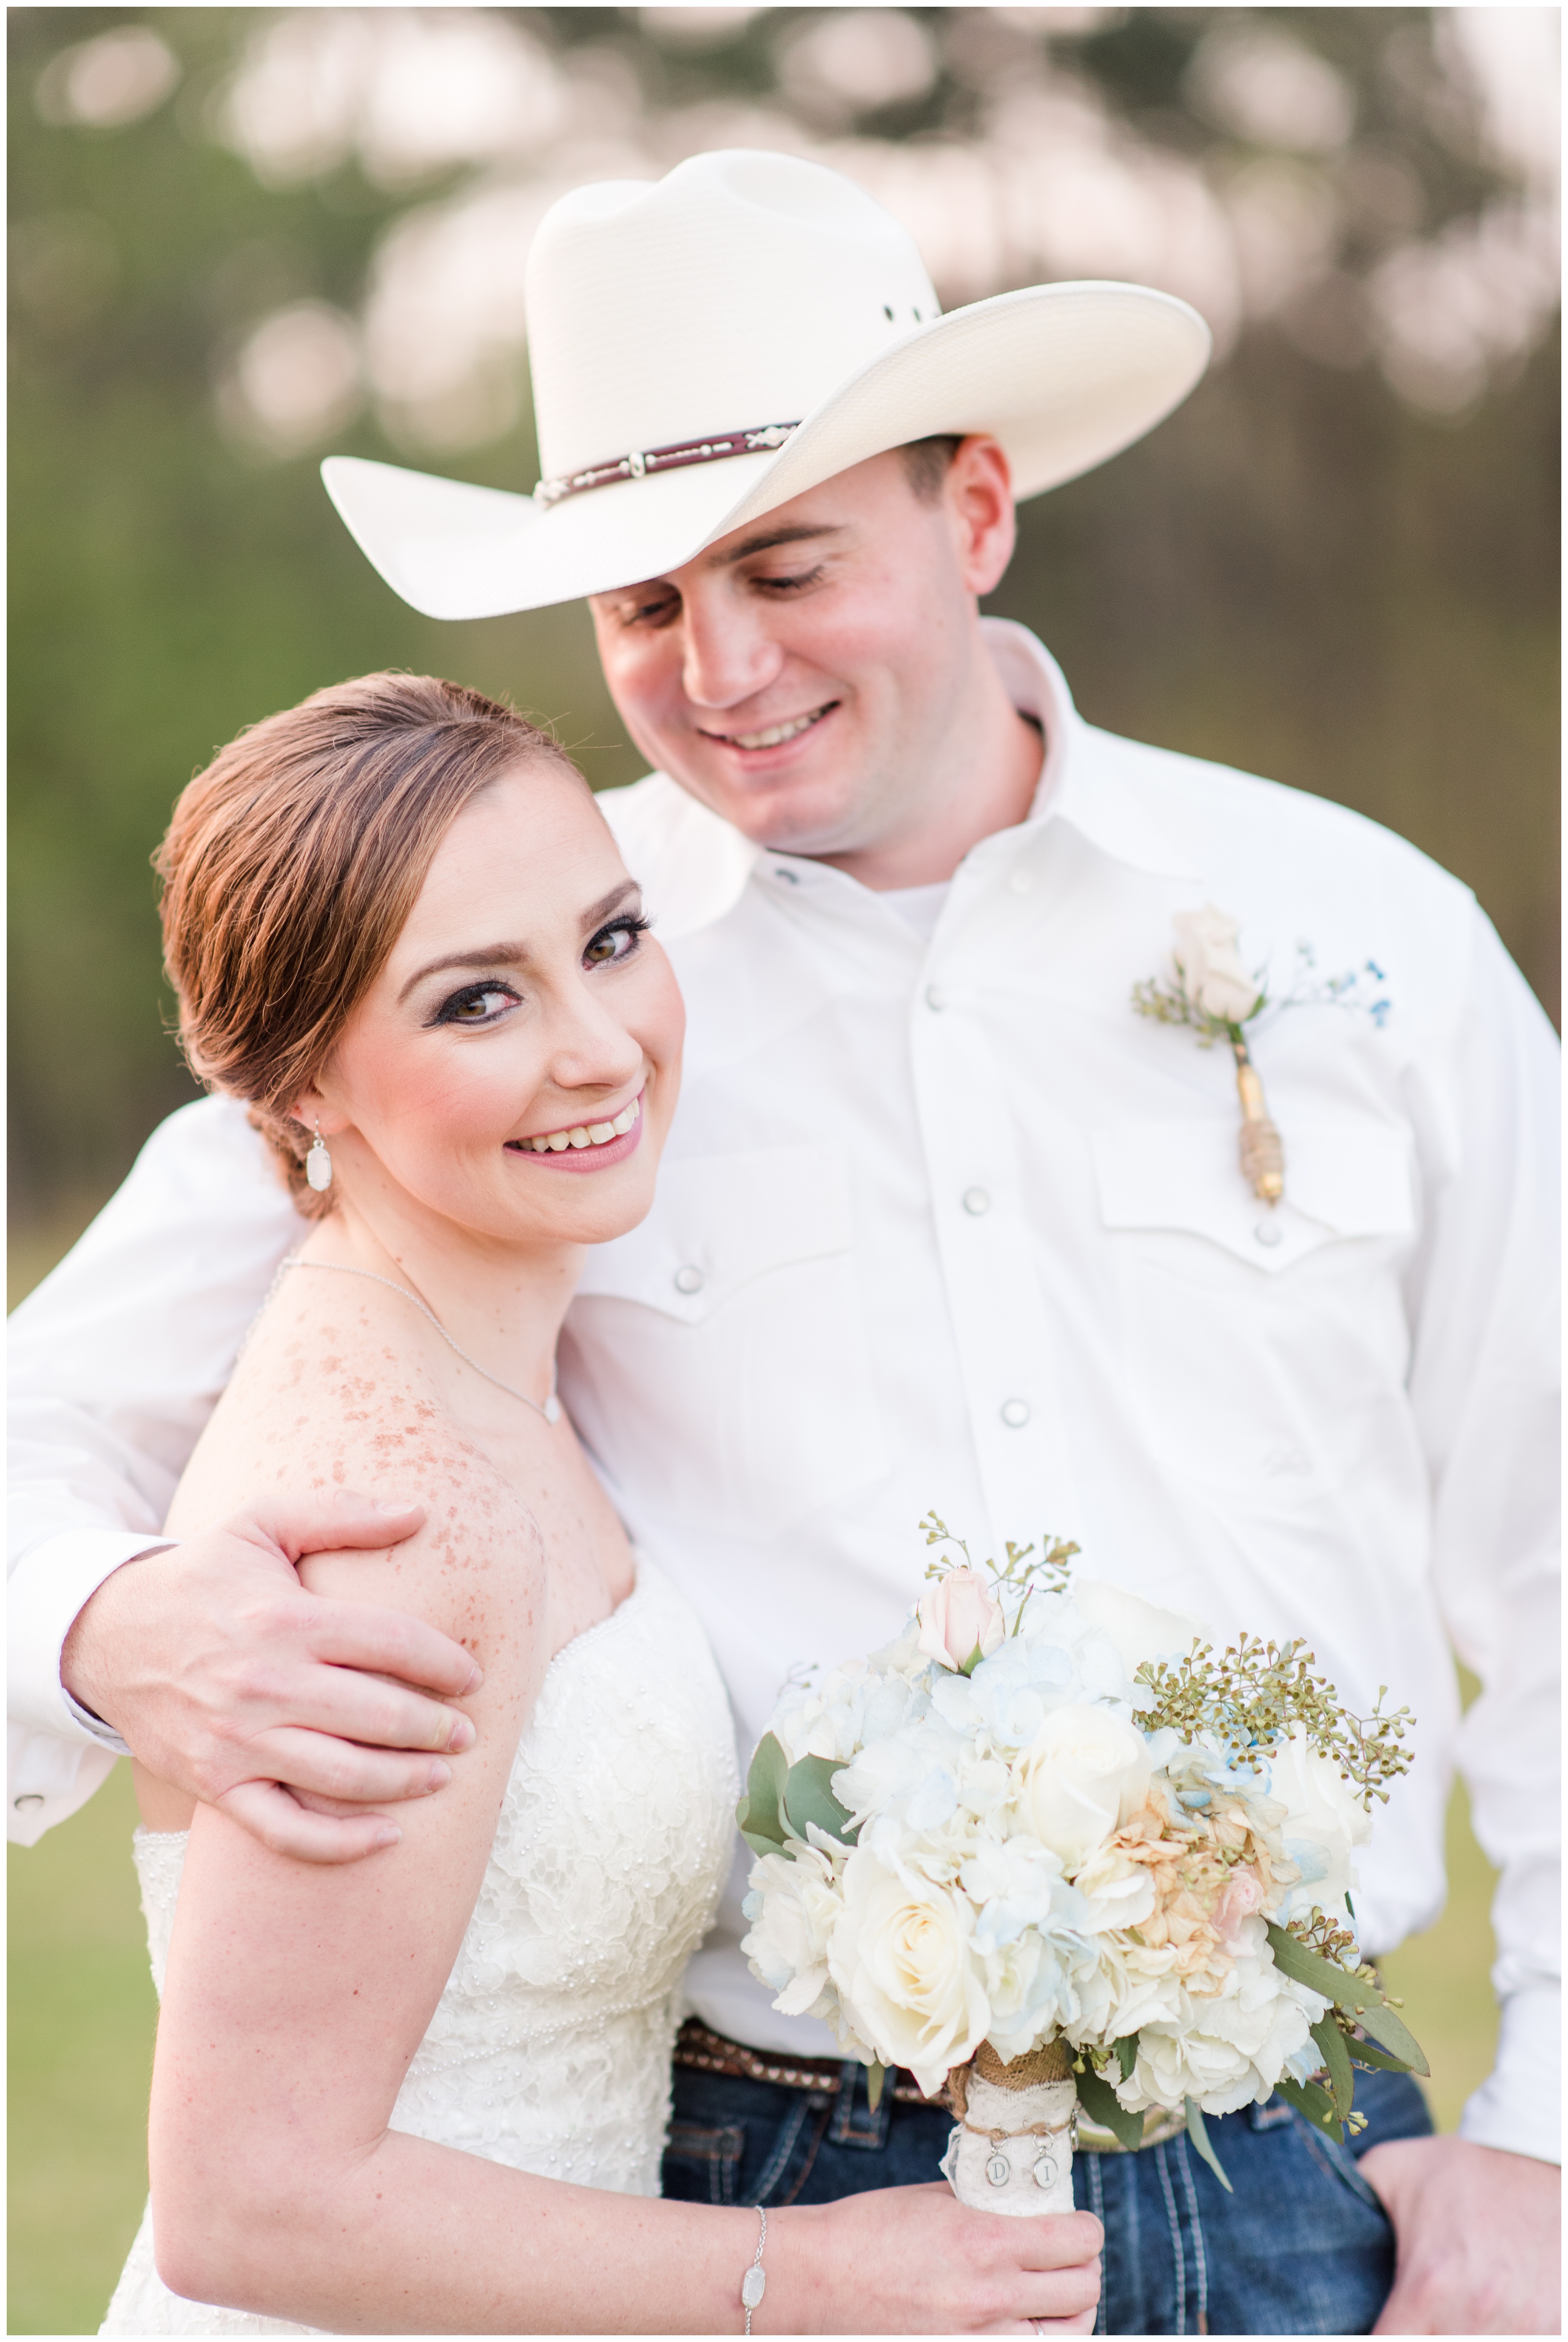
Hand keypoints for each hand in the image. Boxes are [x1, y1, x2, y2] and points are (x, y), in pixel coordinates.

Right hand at [61, 1490, 482, 1862]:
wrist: (109, 1637)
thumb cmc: (204, 1577)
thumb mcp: (262, 1523)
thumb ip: (341, 1512)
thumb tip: (418, 1512)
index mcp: (285, 1618)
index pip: (390, 1641)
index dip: (443, 1662)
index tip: (472, 1677)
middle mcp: (264, 1682)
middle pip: (377, 1714)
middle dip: (436, 1729)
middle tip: (466, 1734)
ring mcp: (237, 1740)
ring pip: (341, 1775)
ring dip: (404, 1781)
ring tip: (441, 1777)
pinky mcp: (215, 1784)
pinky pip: (284, 1829)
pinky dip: (338, 1843)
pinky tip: (385, 1837)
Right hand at [778, 2182, 1100, 2333]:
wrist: (817, 2280)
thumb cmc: (869, 2230)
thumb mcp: (935, 2200)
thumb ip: (989, 2205)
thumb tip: (1029, 2205)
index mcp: (985, 2241)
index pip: (1078, 2241)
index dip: (1087, 2230)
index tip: (1078, 2225)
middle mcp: (992, 2296)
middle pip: (1085, 2290)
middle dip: (1084, 2268)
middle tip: (1068, 2257)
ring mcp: (980, 2340)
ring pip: (1070, 2335)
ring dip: (1071, 2312)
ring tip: (1055, 2296)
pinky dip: (1037, 2337)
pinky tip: (1025, 2323)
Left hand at [1361, 2135, 1560, 2333]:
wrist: (1545, 2158)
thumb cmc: (1467, 2170)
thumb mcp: (1395, 2170)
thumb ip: (1351, 2198)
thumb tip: (1307, 2215)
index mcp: (1428, 2285)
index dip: (1372, 2340)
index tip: (1375, 2324)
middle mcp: (1476, 2318)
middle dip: (1419, 2337)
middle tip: (1413, 2315)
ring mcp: (1525, 2331)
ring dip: (1455, 2335)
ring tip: (1450, 2312)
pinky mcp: (1557, 2331)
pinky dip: (1499, 2333)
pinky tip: (1488, 2316)